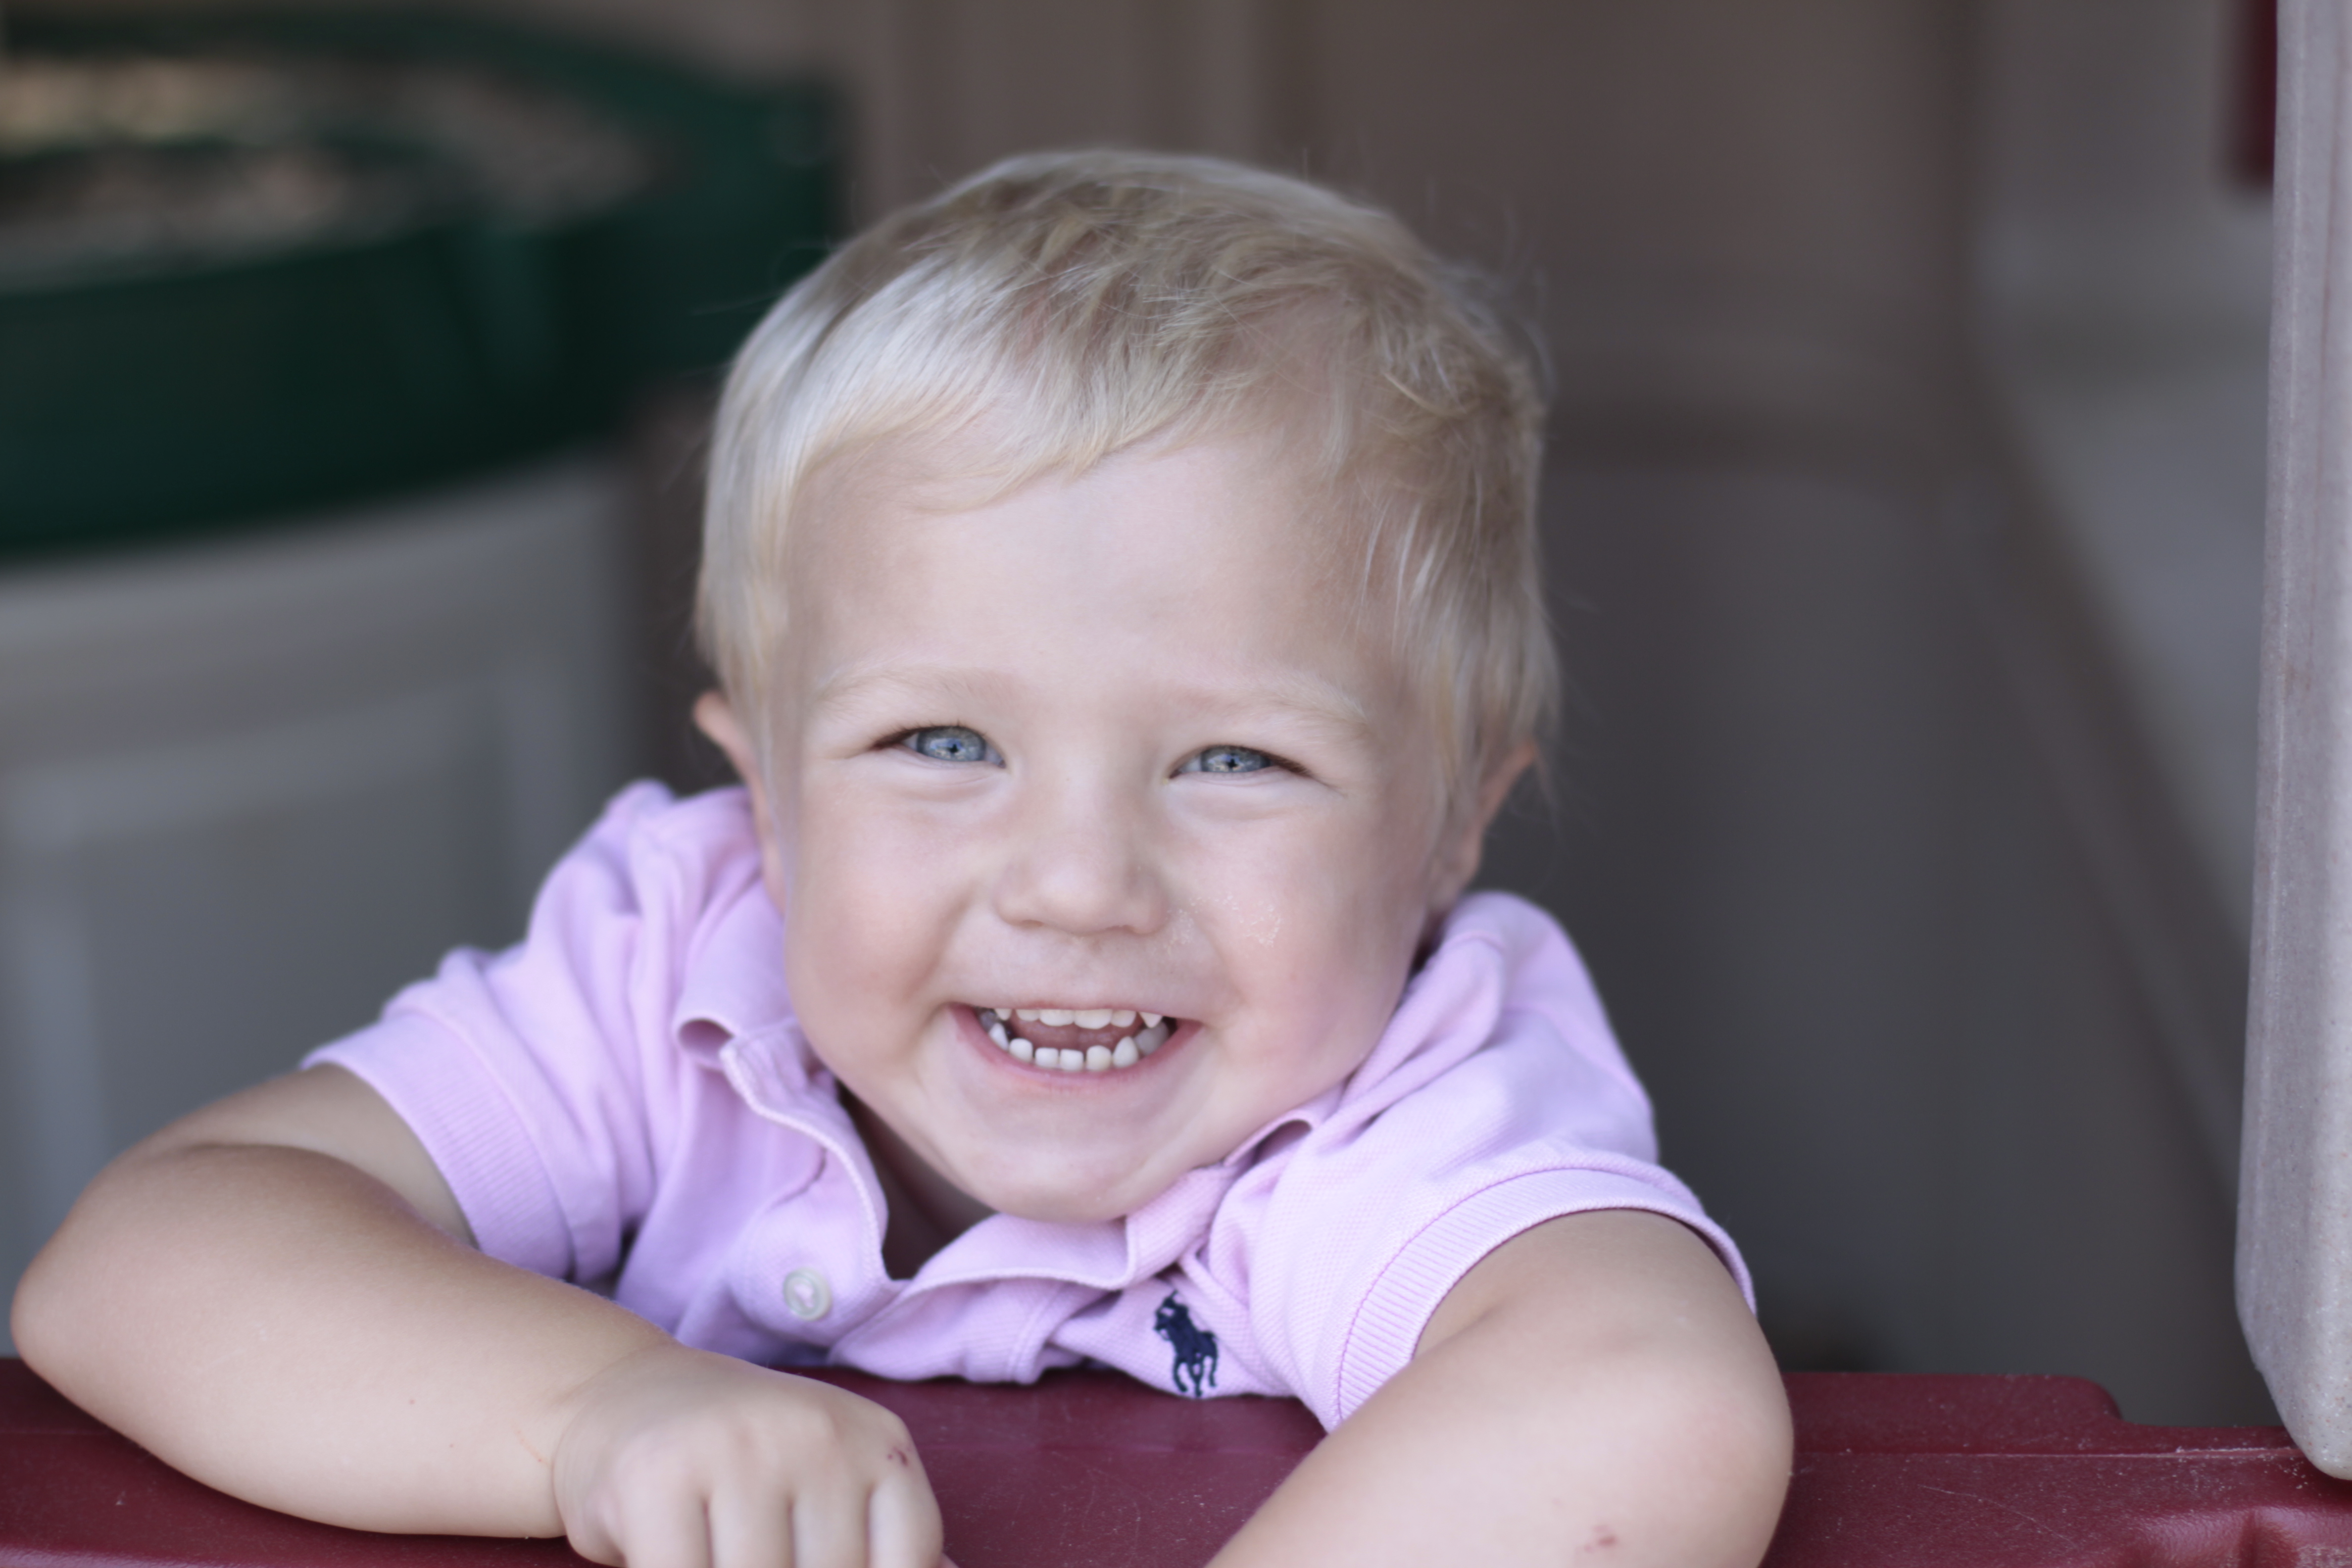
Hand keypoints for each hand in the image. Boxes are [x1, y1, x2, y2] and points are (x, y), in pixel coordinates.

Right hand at [551, 1343, 948, 1567]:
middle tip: (767, 1552)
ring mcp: (739, 1449)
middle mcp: (819, 1434)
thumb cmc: (747, 1465)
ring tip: (715, 1551)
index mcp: (880, 1442)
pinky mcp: (658, 1475)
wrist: (626, 1398)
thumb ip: (882, 1541)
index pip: (911, 1559)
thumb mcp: (836, 1485)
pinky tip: (674, 1554)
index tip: (820, 1567)